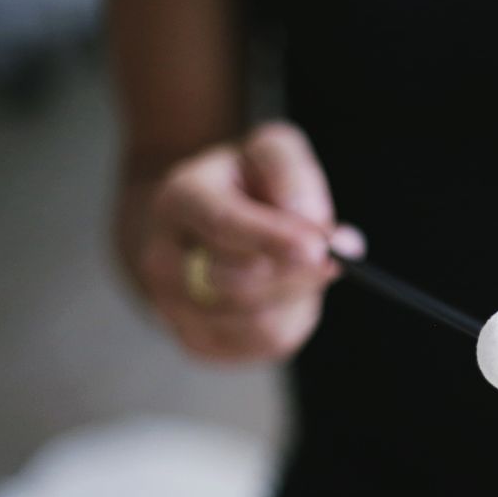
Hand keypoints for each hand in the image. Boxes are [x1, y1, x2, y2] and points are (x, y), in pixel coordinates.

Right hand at [119, 121, 364, 361]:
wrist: (209, 220)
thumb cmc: (248, 182)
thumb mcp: (271, 150)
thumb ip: (292, 173)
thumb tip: (314, 224)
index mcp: (180, 199)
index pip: (223, 224)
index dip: (273, 238)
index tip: (319, 247)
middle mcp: (163, 257)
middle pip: (243, 282)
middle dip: (299, 273)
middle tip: (334, 257)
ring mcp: (173, 306)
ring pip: (258, 323)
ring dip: (299, 297)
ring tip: (301, 268)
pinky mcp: (198, 342)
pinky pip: (264, 346)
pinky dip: (293, 320)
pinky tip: (288, 294)